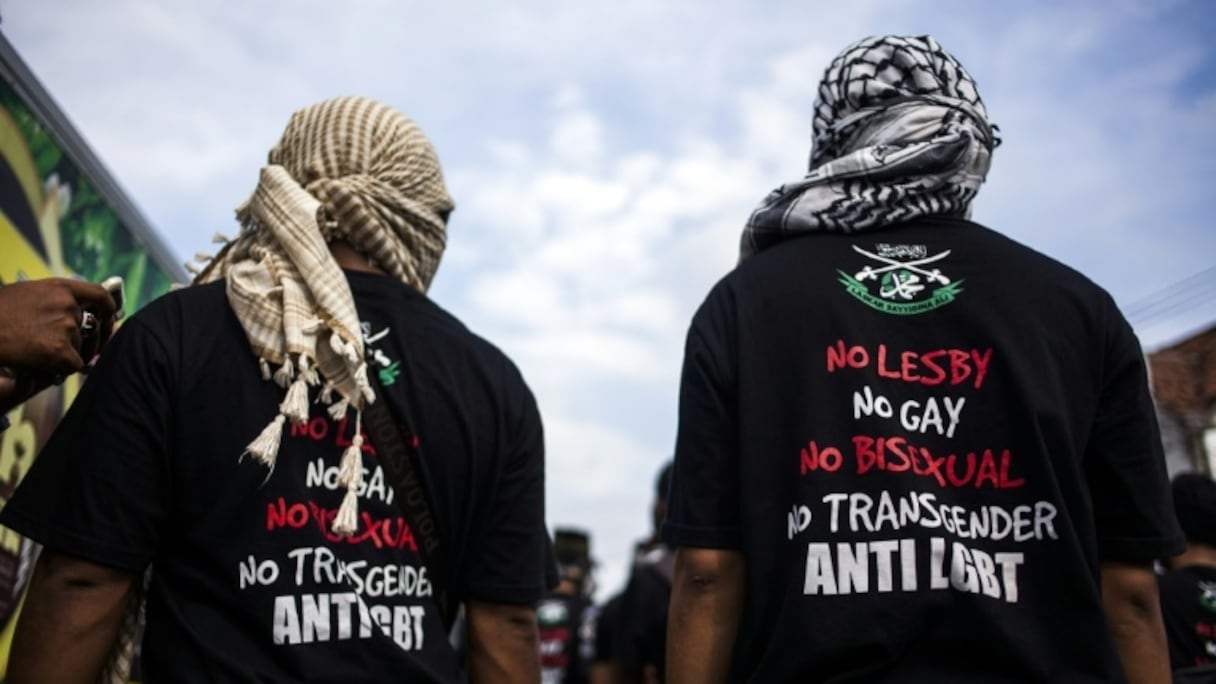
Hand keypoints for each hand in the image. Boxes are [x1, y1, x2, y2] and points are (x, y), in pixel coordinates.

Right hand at [0, 278, 117, 374]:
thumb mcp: (27, 294)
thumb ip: (54, 300)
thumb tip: (75, 312)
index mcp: (61, 287)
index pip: (100, 295)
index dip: (108, 309)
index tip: (108, 319)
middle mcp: (68, 305)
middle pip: (91, 327)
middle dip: (86, 340)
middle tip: (76, 349)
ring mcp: (66, 327)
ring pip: (80, 348)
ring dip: (67, 353)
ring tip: (40, 352)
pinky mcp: (60, 350)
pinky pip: (74, 365)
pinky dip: (62, 368)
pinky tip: (43, 364)